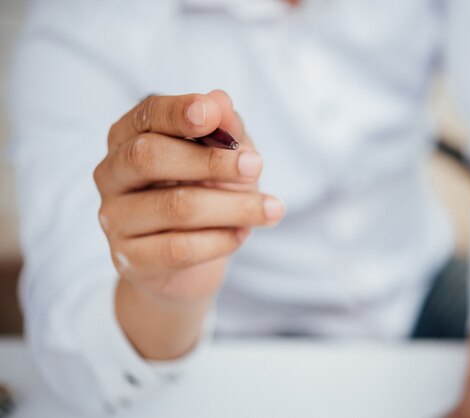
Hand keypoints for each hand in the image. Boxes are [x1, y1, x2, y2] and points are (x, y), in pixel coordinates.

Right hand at [94, 91, 284, 357]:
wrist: (192, 262)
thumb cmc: (207, 194)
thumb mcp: (226, 156)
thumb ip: (224, 129)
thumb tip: (219, 100)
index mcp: (129, 137)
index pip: (147, 115)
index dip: (178, 112)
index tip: (212, 115)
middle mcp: (112, 174)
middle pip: (149, 156)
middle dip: (211, 161)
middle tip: (257, 166)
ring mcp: (114, 218)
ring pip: (174, 207)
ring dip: (233, 207)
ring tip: (272, 209)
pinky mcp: (128, 260)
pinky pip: (179, 248)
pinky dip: (220, 241)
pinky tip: (241, 235)